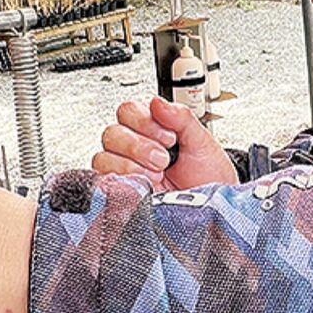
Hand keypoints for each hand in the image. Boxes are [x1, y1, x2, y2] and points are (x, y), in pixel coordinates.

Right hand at [93, 95, 237, 190]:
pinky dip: (125, 181)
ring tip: (157, 176)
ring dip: (132, 166)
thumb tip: (157, 102)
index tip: (169, 138)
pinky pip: (104, 180)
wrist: (209, 209)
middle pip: (112, 133)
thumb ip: (181, 118)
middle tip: (164, 160)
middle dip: (140, 147)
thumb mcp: (201, 142)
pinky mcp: (119, 191)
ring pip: (104, 156)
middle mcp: (133, 147)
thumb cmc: (207, 178)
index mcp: (151, 129)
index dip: (145, 122)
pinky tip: (146, 185)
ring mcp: (124, 170)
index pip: (127, 111)